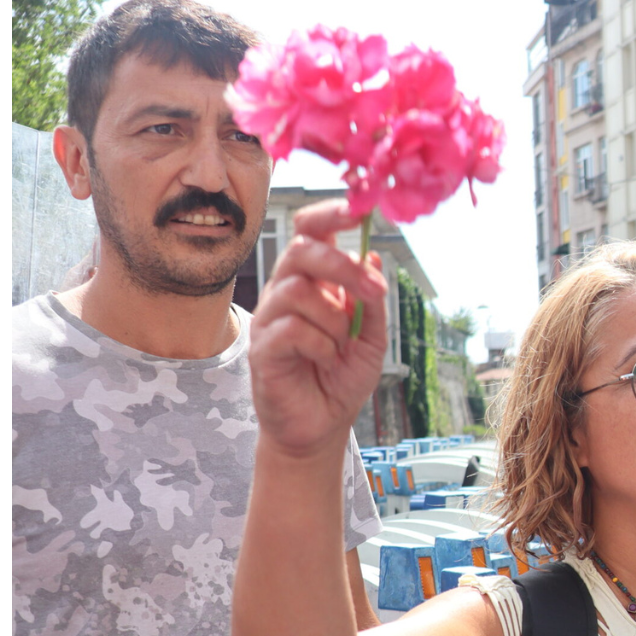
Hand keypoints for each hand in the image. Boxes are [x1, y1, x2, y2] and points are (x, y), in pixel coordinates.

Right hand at [247, 200, 389, 457]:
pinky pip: (291, 328)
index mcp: (314, 282)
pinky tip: (325, 360)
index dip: (330, 214)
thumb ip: (372, 301)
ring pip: (298, 290)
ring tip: (341, 345)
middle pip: (302, 250)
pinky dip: (319, 344)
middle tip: (373, 292)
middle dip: (342, 267)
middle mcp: (287, 292)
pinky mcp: (261, 348)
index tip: (359, 209)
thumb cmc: (342, 378)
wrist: (321, 426)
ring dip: (333, 318)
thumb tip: (374, 257)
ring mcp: (270, 318)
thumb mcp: (371, 338)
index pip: (311, 232)